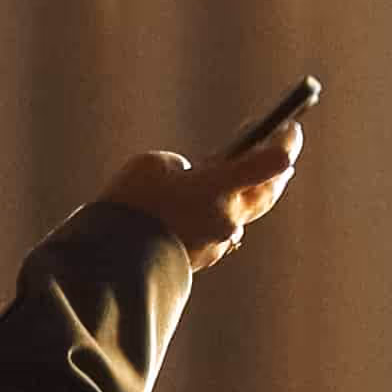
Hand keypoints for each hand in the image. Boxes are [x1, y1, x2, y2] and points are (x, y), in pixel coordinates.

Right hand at [102, 114, 306, 265]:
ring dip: (239, 197)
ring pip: (241, 215)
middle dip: (274, 172)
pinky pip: (216, 234)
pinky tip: (196, 213)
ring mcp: (216, 243)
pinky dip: (212, 220)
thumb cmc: (127, 207)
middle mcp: (227, 218)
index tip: (286, 127)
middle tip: (280, 153)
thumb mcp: (152, 167)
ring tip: (227, 183)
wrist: (104, 265)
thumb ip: (183, 167)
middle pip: (268, 192)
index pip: (274, 161)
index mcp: (219, 188)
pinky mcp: (200, 261)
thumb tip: (192, 178)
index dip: (285, 141)